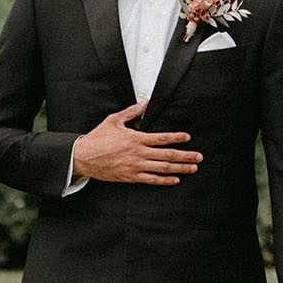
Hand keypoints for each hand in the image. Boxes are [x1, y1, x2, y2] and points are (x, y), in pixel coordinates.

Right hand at [72, 101, 201, 184]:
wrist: (84, 157)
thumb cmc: (98, 138)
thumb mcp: (114, 120)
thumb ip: (132, 111)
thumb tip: (145, 101)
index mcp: (136, 138)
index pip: (162, 138)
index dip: (177, 138)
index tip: (188, 137)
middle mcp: (139, 153)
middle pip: (168, 155)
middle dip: (185, 156)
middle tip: (199, 156)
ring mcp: (136, 166)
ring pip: (163, 168)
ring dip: (180, 168)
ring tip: (192, 168)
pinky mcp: (131, 177)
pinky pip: (152, 180)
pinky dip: (165, 180)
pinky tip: (175, 180)